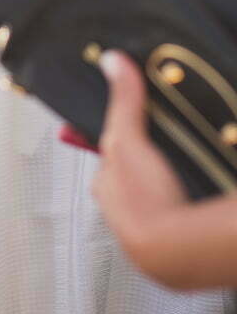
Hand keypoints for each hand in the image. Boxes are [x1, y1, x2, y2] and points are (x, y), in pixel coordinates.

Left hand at [92, 52, 185, 281]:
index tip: (150, 128)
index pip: (114, 155)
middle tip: (180, 146)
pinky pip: (183, 210)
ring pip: (162, 194)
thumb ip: (123, 102)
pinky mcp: (176, 238)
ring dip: (177, 181)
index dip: (130, 138)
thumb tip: (112, 61)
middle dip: (157, 162)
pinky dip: (193, 199)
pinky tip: (206, 190)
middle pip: (139, 175)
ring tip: (198, 165)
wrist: (173, 252)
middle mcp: (122, 209)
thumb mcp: (128, 140)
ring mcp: (149, 226)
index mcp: (107, 186)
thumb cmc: (143, 200)